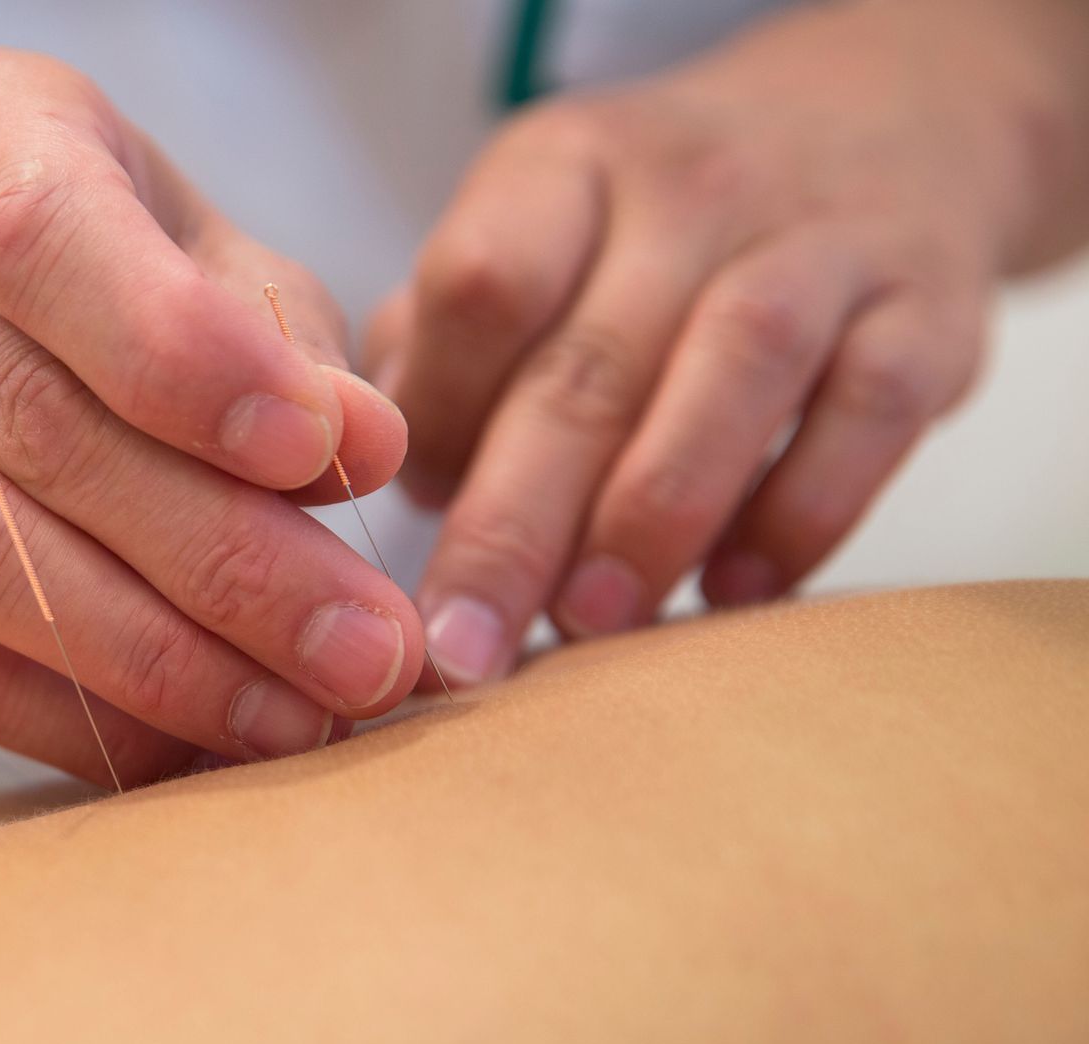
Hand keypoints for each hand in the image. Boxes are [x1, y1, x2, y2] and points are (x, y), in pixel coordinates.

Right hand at [0, 46, 419, 784]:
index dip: (187, 361)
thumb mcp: (210, 255)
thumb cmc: (109, 264)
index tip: (327, 458)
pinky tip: (182, 745)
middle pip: (28, 429)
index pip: (46, 242)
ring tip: (294, 720)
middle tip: (364, 656)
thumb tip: (369, 453)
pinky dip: (65, 719)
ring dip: (153, 664)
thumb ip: (288, 346)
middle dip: (223, 564)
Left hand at [368, 1, 1042, 685]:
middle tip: (470, 647)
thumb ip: (443, 343)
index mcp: (563, 168)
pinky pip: (870, 411)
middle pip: (588, 362)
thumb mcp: (534, 234)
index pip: (482, 283)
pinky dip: (803, 513)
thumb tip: (385, 473)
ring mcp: (820, 238)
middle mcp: (689, 188)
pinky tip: (737, 590)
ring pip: (733, 370)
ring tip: (594, 622)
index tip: (409, 515)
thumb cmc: (651, 232)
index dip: (440, 412)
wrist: (877, 125)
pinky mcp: (928, 306)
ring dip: (654, 515)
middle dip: (516, 525)